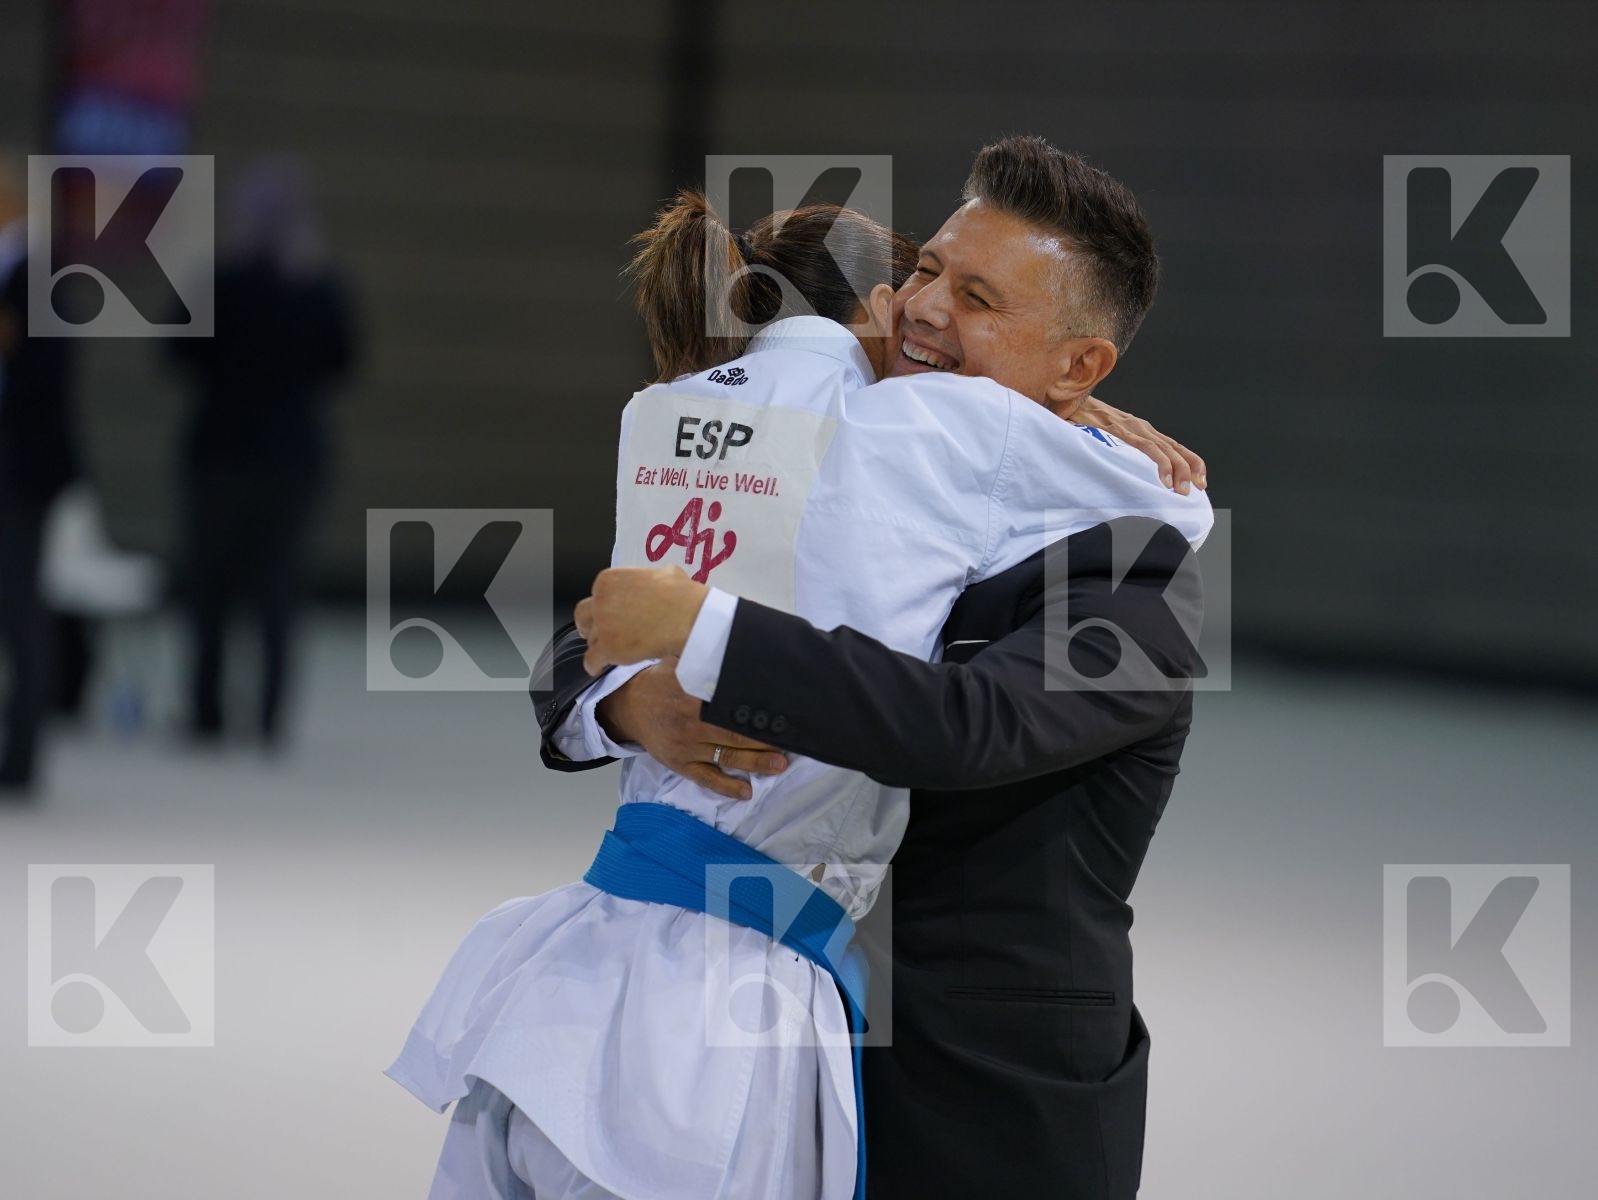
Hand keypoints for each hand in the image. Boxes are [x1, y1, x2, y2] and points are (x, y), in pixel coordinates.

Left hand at [575, 566, 708, 674]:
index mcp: (609, 580)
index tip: (612, 614)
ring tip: (616, 650)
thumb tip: (655, 581)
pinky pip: (591, 660)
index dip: (604, 606)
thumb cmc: (681, 595)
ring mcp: (602, 625)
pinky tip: (599, 667)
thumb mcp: (663, 573)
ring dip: (601, 645)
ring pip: (591, 639)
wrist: (689, 617)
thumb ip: (648, 578)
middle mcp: (600, 601)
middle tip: (599, 631)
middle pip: (583, 616)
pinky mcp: (608, 648)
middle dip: (590, 624)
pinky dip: (594, 665)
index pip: (596, 595)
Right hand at [597, 658, 788, 799]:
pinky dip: (726, 787)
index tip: (781, 713)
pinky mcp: (680, 765)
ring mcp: (686, 747)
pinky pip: (707, 779)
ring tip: (779, 765)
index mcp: (693, 696)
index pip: (732, 704)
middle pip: (734, 734)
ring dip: (755, 763)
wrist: (629, 708)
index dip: (757, 710)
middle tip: (791, 743)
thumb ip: (702, 660)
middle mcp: (690, 723)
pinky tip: (746, 792)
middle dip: (764, 740)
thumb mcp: (678, 663)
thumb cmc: (661, 683)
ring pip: (727, 757)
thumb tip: (733, 645)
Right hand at [1074, 394, 1206, 494]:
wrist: (1068, 402)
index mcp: (1142, 430)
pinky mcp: (1122, 432)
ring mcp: (1134, 429)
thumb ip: (1122, 452)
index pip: (1174, 447)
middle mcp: (1143, 428)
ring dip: (1178, 471)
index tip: (1200, 481)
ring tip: (1181, 490)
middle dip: (1190, 470)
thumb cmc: (1085, 423)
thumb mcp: (1109, 439)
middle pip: (1175, 449)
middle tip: (1198, 489)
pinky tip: (1165, 479)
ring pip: (1165, 450)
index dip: (1191, 462)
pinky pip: (1147, 449)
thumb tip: (1128, 476)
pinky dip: (1160, 464)